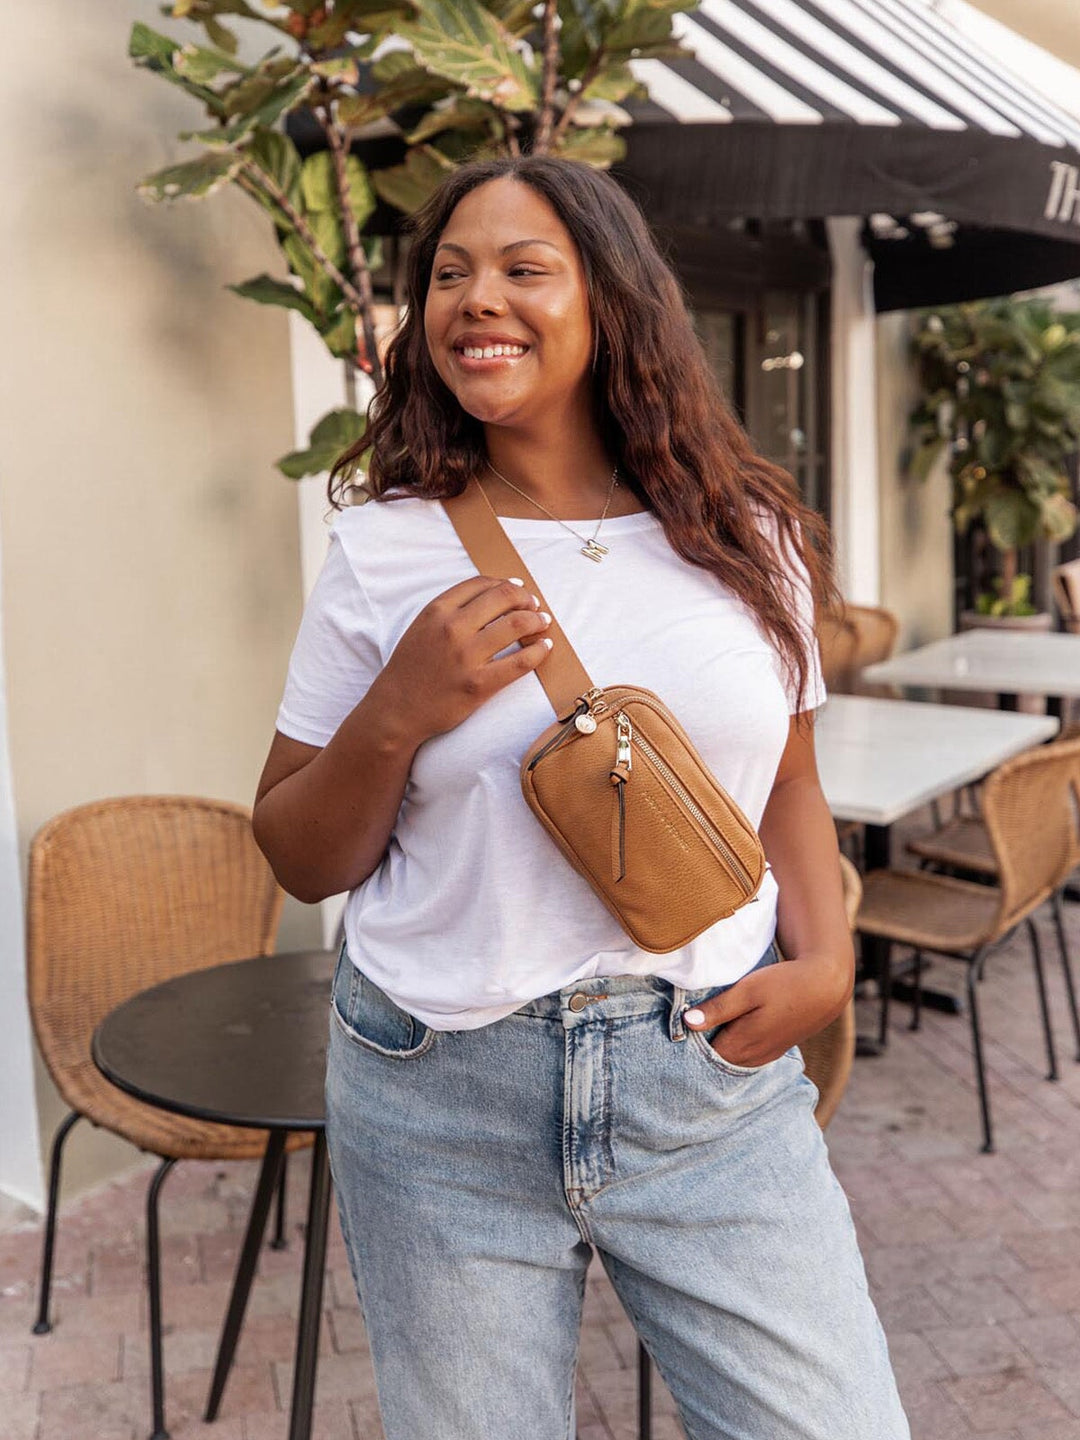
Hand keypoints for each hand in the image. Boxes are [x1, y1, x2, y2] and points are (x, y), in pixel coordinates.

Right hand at [376, 575, 551, 742]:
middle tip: (535, 606)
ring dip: (537, 620)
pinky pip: (520, 662)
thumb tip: (491, 593)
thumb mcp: (422, 627)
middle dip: (526, 598)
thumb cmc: (411, 669)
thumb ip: (449, 610)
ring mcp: (466, 657)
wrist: (397, 710)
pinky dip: (539, 651)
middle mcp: (452, 629)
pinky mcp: (479, 684)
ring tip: (543, 623)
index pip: (481, 583)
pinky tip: (544, 648)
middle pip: (503, 597)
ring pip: (517, 625)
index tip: (519, 590)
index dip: (506, 583)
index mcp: (436, 611)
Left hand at [682, 951, 851, 1068]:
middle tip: (689, 1022)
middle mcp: (752, 1057)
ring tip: (709, 1023)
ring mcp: (765, 1055)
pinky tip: (731, 1028)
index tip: (679, 1024)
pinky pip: (746, 1055)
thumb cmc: (785, 984)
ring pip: (732, 1057)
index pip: (703, 1054)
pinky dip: (735, 1046)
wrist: (826, 986)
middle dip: (702, 1045)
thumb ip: (718, 1009)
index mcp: (742, 1045)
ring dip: (719, 1045)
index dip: (689, 1041)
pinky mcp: (775, 1049)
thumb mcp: (747, 990)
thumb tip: (688, 1023)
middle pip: (716, 1058)